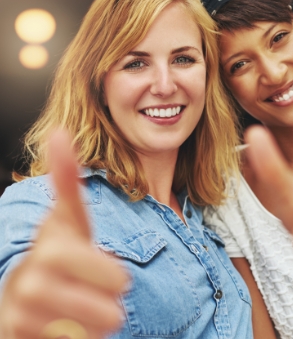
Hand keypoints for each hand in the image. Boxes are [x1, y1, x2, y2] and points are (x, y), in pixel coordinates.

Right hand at [0, 129, 128, 338]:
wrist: (34, 297)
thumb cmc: (64, 253)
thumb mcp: (71, 219)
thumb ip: (67, 181)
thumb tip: (58, 132)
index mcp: (46, 245)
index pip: (69, 258)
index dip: (100, 269)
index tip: (118, 278)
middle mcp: (24, 278)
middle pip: (88, 295)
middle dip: (108, 300)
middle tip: (117, 301)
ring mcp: (15, 313)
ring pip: (75, 330)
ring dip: (98, 325)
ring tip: (98, 315)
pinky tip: (75, 333)